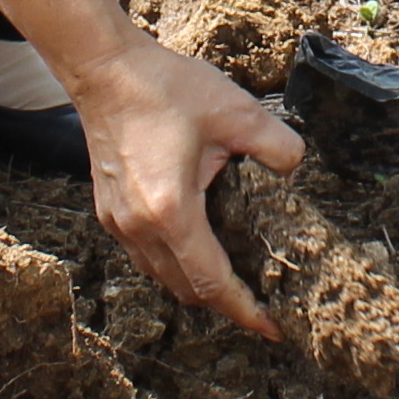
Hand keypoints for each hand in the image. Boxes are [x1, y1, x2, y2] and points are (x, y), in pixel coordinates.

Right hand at [71, 33, 301, 333]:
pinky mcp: (109, 212)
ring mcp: (118, 223)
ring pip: (163, 277)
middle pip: (187, 290)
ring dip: (199, 286)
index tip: (273, 327)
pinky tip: (200, 246)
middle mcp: (139, 227)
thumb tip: (294, 169)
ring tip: (236, 278)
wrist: (104, 71)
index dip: (246, 311)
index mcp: (171, 210)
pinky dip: (176, 264)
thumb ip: (278, 146)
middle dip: (227, 304)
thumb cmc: (164, 88)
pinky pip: (148, 257)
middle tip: (264, 303)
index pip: (212, 282)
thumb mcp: (237, 111)